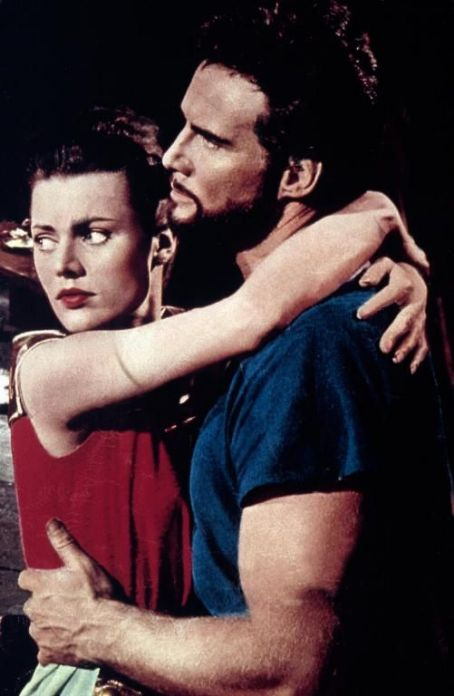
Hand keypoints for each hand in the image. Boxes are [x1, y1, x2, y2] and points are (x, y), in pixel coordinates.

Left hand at [18, 519, 114, 665]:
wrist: (111, 631)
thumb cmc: (98, 595)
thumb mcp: (83, 563)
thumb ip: (64, 542)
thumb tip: (50, 522)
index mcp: (40, 586)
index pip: (25, 578)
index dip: (39, 578)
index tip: (55, 581)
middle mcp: (34, 610)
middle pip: (32, 602)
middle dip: (46, 601)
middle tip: (70, 600)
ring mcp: (40, 633)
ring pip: (38, 625)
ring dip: (49, 622)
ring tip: (73, 619)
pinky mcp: (47, 653)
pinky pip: (44, 649)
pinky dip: (53, 645)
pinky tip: (70, 638)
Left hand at [356, 258, 427, 373]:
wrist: (412, 271)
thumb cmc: (390, 270)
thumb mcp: (383, 264)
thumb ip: (374, 272)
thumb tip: (362, 283)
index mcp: (404, 284)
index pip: (391, 292)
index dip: (375, 304)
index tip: (359, 315)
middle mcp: (416, 300)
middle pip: (407, 318)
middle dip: (395, 333)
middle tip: (383, 349)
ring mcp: (421, 314)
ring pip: (416, 333)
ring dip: (407, 347)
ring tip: (394, 359)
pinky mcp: (422, 325)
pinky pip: (424, 342)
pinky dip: (418, 356)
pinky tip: (410, 370)